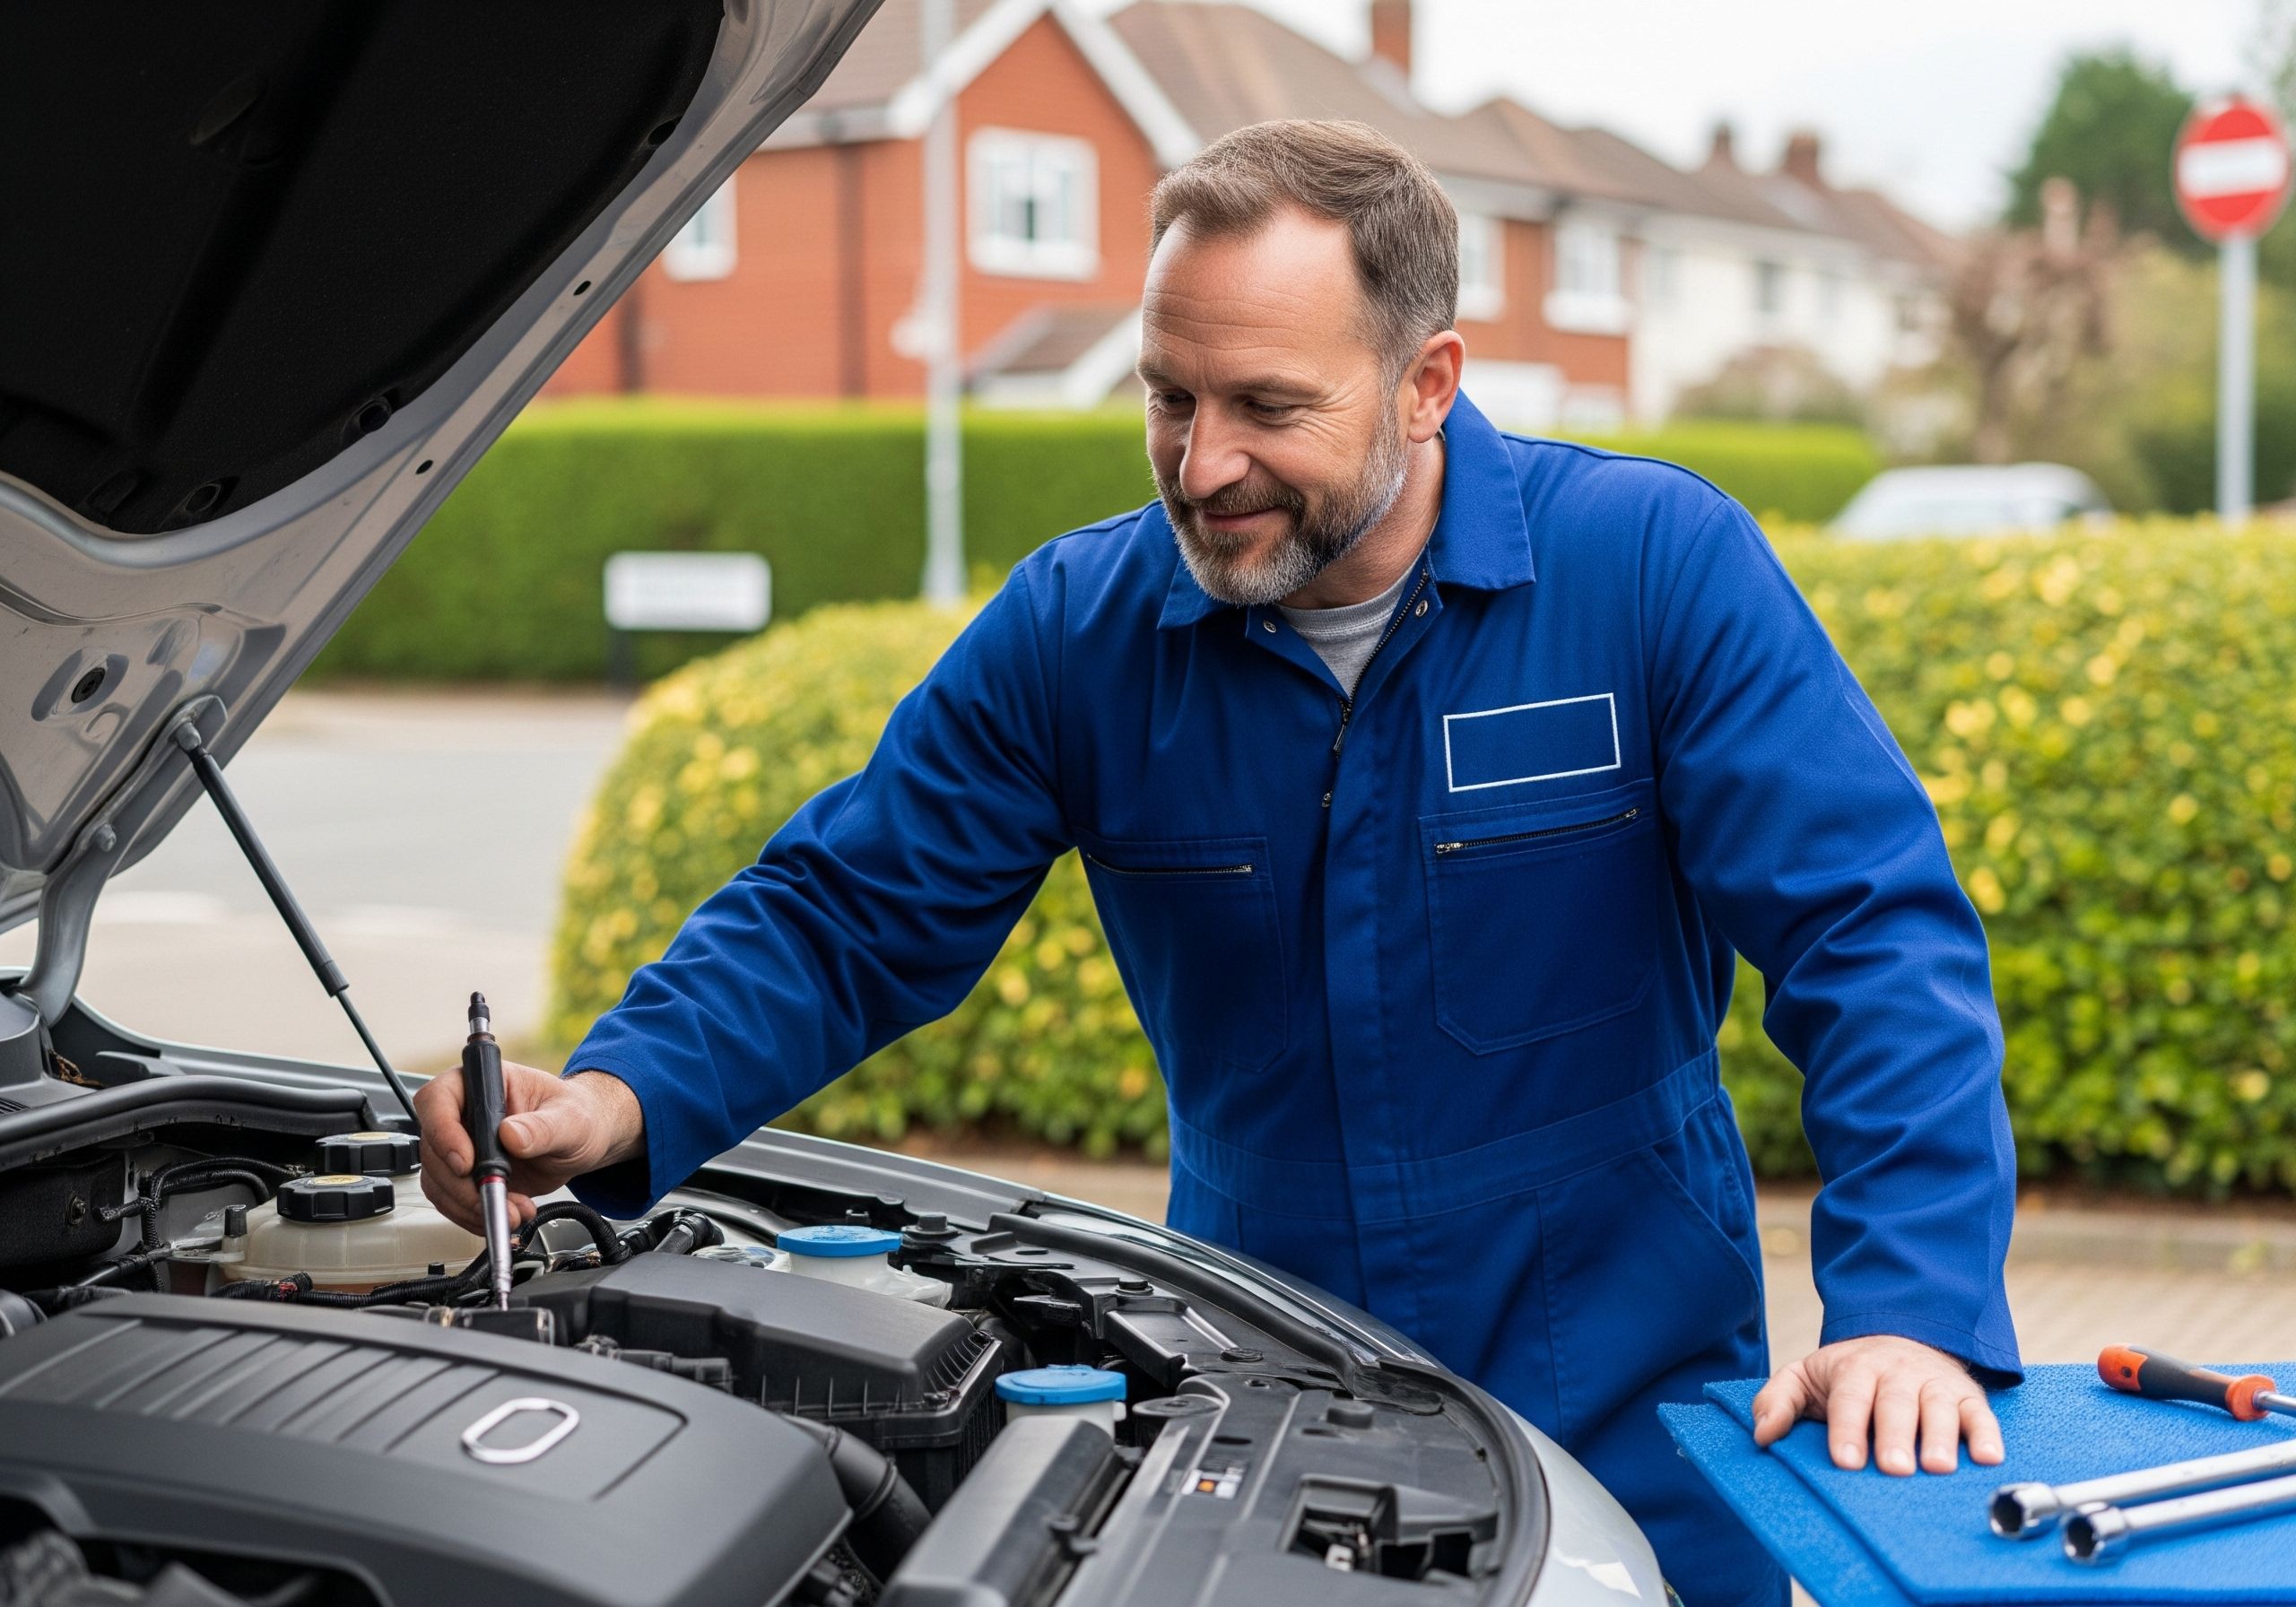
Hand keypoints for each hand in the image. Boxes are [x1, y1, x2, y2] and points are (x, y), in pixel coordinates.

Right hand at [415, 1063, 644, 1233]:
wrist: (583, 1142)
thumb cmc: (578, 1116)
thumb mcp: (571, 1119)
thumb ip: (543, 1127)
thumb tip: (510, 1134)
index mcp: (484, 1082)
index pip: (439, 1099)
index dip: (443, 1132)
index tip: (466, 1163)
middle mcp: (464, 1112)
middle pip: (433, 1149)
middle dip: (462, 1185)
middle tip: (496, 1199)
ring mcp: (462, 1145)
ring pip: (438, 1181)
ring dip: (470, 1205)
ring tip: (515, 1211)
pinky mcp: (466, 1176)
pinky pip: (452, 1201)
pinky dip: (474, 1215)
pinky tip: (506, 1214)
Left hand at [1751, 1334, 2004, 1474]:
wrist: (1899, 1338)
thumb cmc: (1847, 1374)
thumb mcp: (1804, 1377)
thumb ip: (1778, 1401)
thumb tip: (1763, 1434)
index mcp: (1855, 1369)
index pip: (1849, 1399)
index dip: (1847, 1430)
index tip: (1846, 1461)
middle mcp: (1897, 1374)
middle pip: (1896, 1405)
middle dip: (1895, 1436)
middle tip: (1894, 1468)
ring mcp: (1934, 1383)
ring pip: (1940, 1407)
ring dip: (1941, 1437)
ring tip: (1938, 1467)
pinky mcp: (1967, 1396)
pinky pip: (1980, 1414)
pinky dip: (1987, 1435)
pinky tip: (1988, 1458)